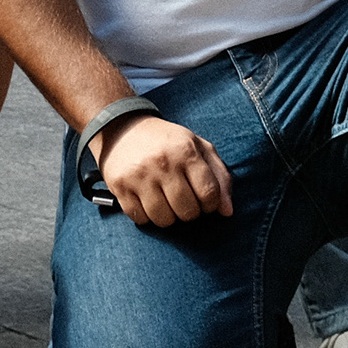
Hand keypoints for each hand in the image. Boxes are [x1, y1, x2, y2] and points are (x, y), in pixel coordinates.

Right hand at [93, 114, 233, 227]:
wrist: (123, 127)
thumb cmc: (167, 142)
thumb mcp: (198, 147)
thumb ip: (220, 177)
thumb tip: (227, 211)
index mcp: (186, 151)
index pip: (209, 194)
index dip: (210, 204)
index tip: (203, 200)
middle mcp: (163, 163)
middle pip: (187, 211)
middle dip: (189, 211)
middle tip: (182, 199)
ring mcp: (139, 175)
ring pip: (164, 219)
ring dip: (167, 216)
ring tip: (165, 200)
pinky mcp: (120, 186)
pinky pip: (140, 219)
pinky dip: (146, 216)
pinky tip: (146, 200)